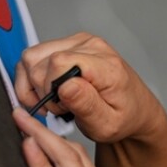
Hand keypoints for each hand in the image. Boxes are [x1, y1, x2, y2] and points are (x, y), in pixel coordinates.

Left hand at [13, 107, 139, 166]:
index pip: (81, 165)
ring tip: (20, 118)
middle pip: (73, 153)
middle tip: (25, 113)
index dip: (59, 146)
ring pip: (65, 160)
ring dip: (40, 136)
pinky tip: (27, 147)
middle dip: (46, 130)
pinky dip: (39, 165)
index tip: (42, 133)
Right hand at [14, 33, 166, 144]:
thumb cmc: (123, 117)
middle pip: (39, 60)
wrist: (134, 108)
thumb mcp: (107, 124)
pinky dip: (34, 77)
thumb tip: (66, 86)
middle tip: (60, 108)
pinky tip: (48, 92)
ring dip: (34, 84)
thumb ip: (87, 105)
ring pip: (32, 56)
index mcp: (105, 65)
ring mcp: (79, 42)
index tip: (61, 106)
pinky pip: (35, 56)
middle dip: (41, 90)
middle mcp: (91, 47)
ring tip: (54, 101)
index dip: (50, 89)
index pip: (58, 63)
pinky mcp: (69, 44)